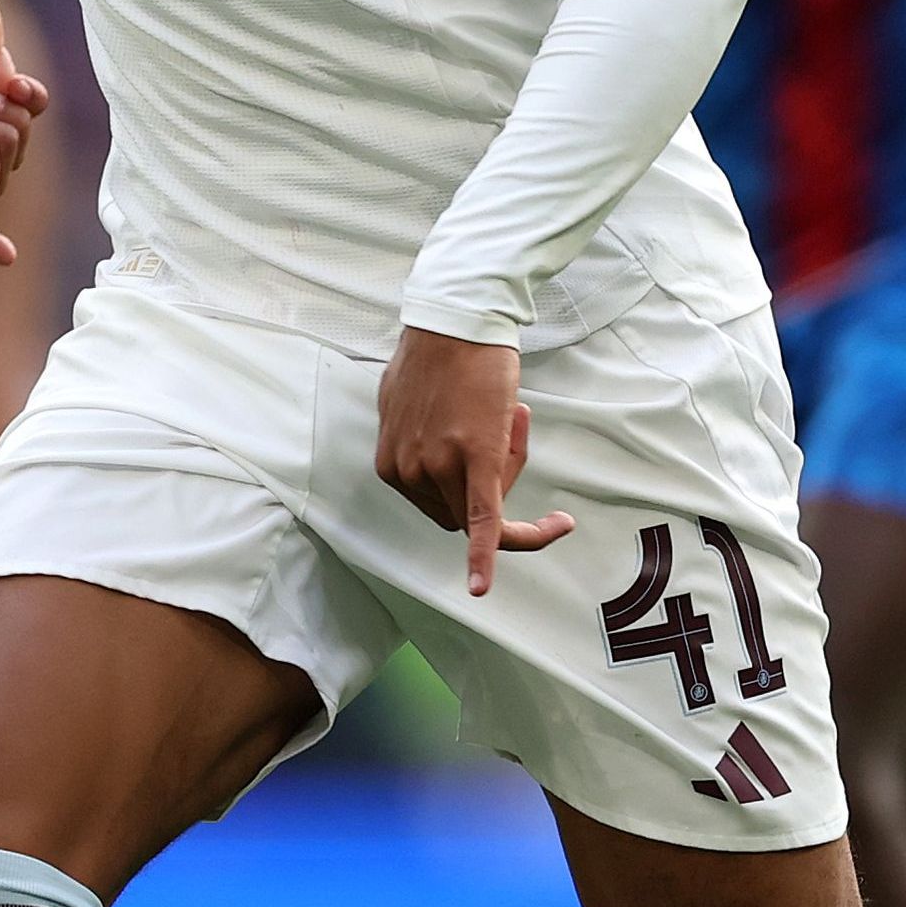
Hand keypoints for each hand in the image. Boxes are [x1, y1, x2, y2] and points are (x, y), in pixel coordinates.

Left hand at [375, 328, 576, 596]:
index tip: (492, 504)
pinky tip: (483, 587)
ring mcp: (441, 468)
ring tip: (513, 413)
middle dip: (491, 483)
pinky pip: (484, 523)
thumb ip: (413, 437)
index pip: (434, 506)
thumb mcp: (408, 404)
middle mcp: (410, 471)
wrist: (458, 319)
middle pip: (458, 510)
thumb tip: (427, 445)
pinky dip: (488, 556)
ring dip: (511, 470)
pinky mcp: (478, 462)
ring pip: (483, 506)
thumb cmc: (440, 354)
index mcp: (392, 464)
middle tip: (509, 426)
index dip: (464, 498)